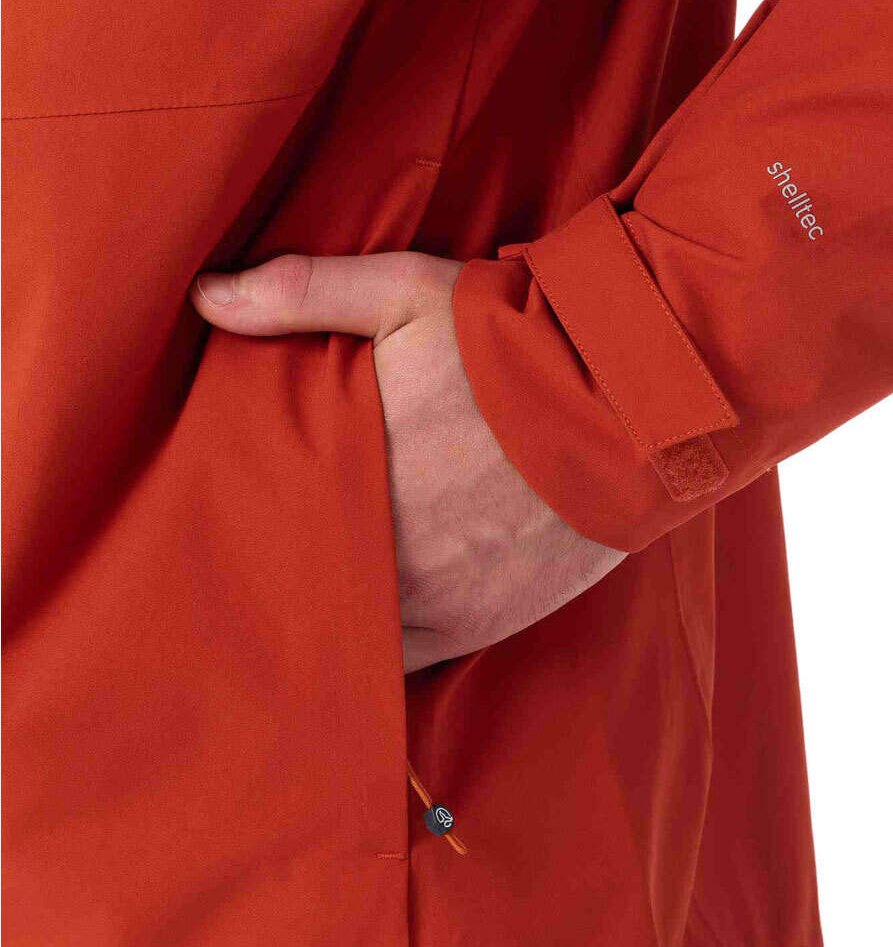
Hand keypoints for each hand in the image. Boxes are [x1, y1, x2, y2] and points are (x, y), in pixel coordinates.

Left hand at [192, 253, 625, 670]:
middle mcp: (383, 552)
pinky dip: (394, 645)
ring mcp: (434, 598)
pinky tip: (381, 626)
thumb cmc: (515, 343)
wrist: (631, 403)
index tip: (225, 535)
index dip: (242, 540)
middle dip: (289, 583)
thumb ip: (304, 293)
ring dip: (339, 619)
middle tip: (262, 579)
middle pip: (307, 591)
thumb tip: (207, 295)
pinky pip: (416, 655)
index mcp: (347, 475)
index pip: (266, 532)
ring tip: (322, 603)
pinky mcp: (483, 621)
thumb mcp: (407, 292)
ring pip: (357, 635)